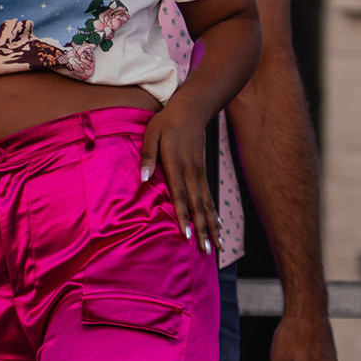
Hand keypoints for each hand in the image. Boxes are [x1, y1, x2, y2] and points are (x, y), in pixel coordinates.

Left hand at [142, 104, 216, 254]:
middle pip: (198, 206)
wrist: (192, 110)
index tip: (187, 235)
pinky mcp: (203, 173)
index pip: (180, 196)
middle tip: (206, 250)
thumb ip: (148, 157)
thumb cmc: (167, 123)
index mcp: (177, 165)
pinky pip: (210, 198)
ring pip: (207, 205)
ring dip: (212, 227)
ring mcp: (200, 174)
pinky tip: (218, 227)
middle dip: (202, 230)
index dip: (183, 217)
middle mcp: (192, 173)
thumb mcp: (151, 134)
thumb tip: (142, 179)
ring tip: (216, 246)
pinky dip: (215, 214)